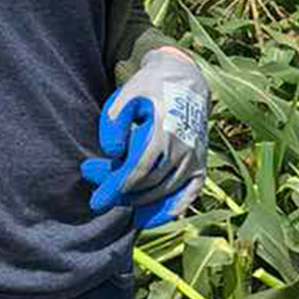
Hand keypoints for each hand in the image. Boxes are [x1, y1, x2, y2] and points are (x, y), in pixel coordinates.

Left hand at [82, 48, 210, 218]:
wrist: (185, 80)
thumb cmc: (148, 89)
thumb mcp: (126, 96)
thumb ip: (115, 122)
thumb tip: (112, 152)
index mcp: (164, 131)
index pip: (137, 170)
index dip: (115, 187)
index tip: (96, 201)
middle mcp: (184, 149)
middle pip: (148, 184)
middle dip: (121, 193)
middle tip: (98, 193)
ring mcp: (195, 159)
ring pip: (164, 191)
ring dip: (138, 201)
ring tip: (116, 197)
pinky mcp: (201, 165)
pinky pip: (188, 195)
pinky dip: (171, 210)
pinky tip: (148, 219)